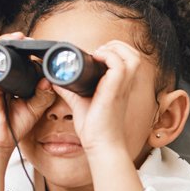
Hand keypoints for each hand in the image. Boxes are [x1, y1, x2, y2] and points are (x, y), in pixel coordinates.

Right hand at [0, 32, 56, 152]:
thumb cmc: (13, 125)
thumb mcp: (33, 108)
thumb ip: (43, 95)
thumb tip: (49, 80)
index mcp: (11, 83)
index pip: (18, 61)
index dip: (26, 51)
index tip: (36, 45)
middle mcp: (0, 79)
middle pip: (6, 54)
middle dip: (16, 42)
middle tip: (27, 38)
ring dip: (5, 42)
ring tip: (17, 36)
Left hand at [53, 40, 142, 155]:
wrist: (100, 145)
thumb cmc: (94, 128)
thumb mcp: (79, 102)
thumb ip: (69, 89)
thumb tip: (55, 78)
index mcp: (120, 86)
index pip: (128, 59)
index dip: (114, 51)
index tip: (95, 55)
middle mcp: (124, 85)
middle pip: (134, 54)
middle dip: (116, 46)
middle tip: (98, 53)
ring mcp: (122, 87)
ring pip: (132, 56)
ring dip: (115, 50)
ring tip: (99, 55)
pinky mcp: (114, 91)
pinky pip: (119, 66)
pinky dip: (108, 57)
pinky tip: (96, 60)